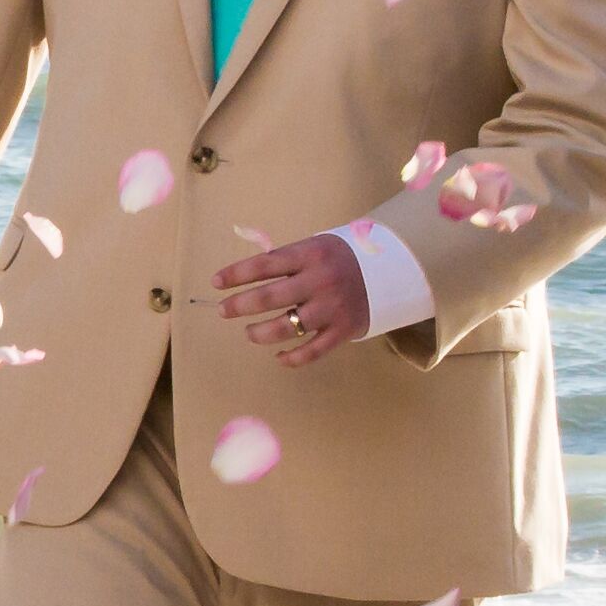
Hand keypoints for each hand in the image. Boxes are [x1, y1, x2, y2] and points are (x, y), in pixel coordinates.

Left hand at [212, 230, 372, 367]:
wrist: (390, 271)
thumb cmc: (340, 259)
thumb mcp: (315, 247)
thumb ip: (286, 259)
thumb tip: (244, 275)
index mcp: (309, 254)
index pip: (264, 265)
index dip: (236, 274)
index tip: (216, 283)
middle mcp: (319, 281)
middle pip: (269, 297)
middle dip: (239, 305)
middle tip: (224, 311)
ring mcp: (331, 308)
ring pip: (285, 327)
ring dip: (260, 333)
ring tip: (249, 333)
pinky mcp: (342, 330)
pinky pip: (311, 351)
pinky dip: (291, 358)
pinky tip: (278, 357)